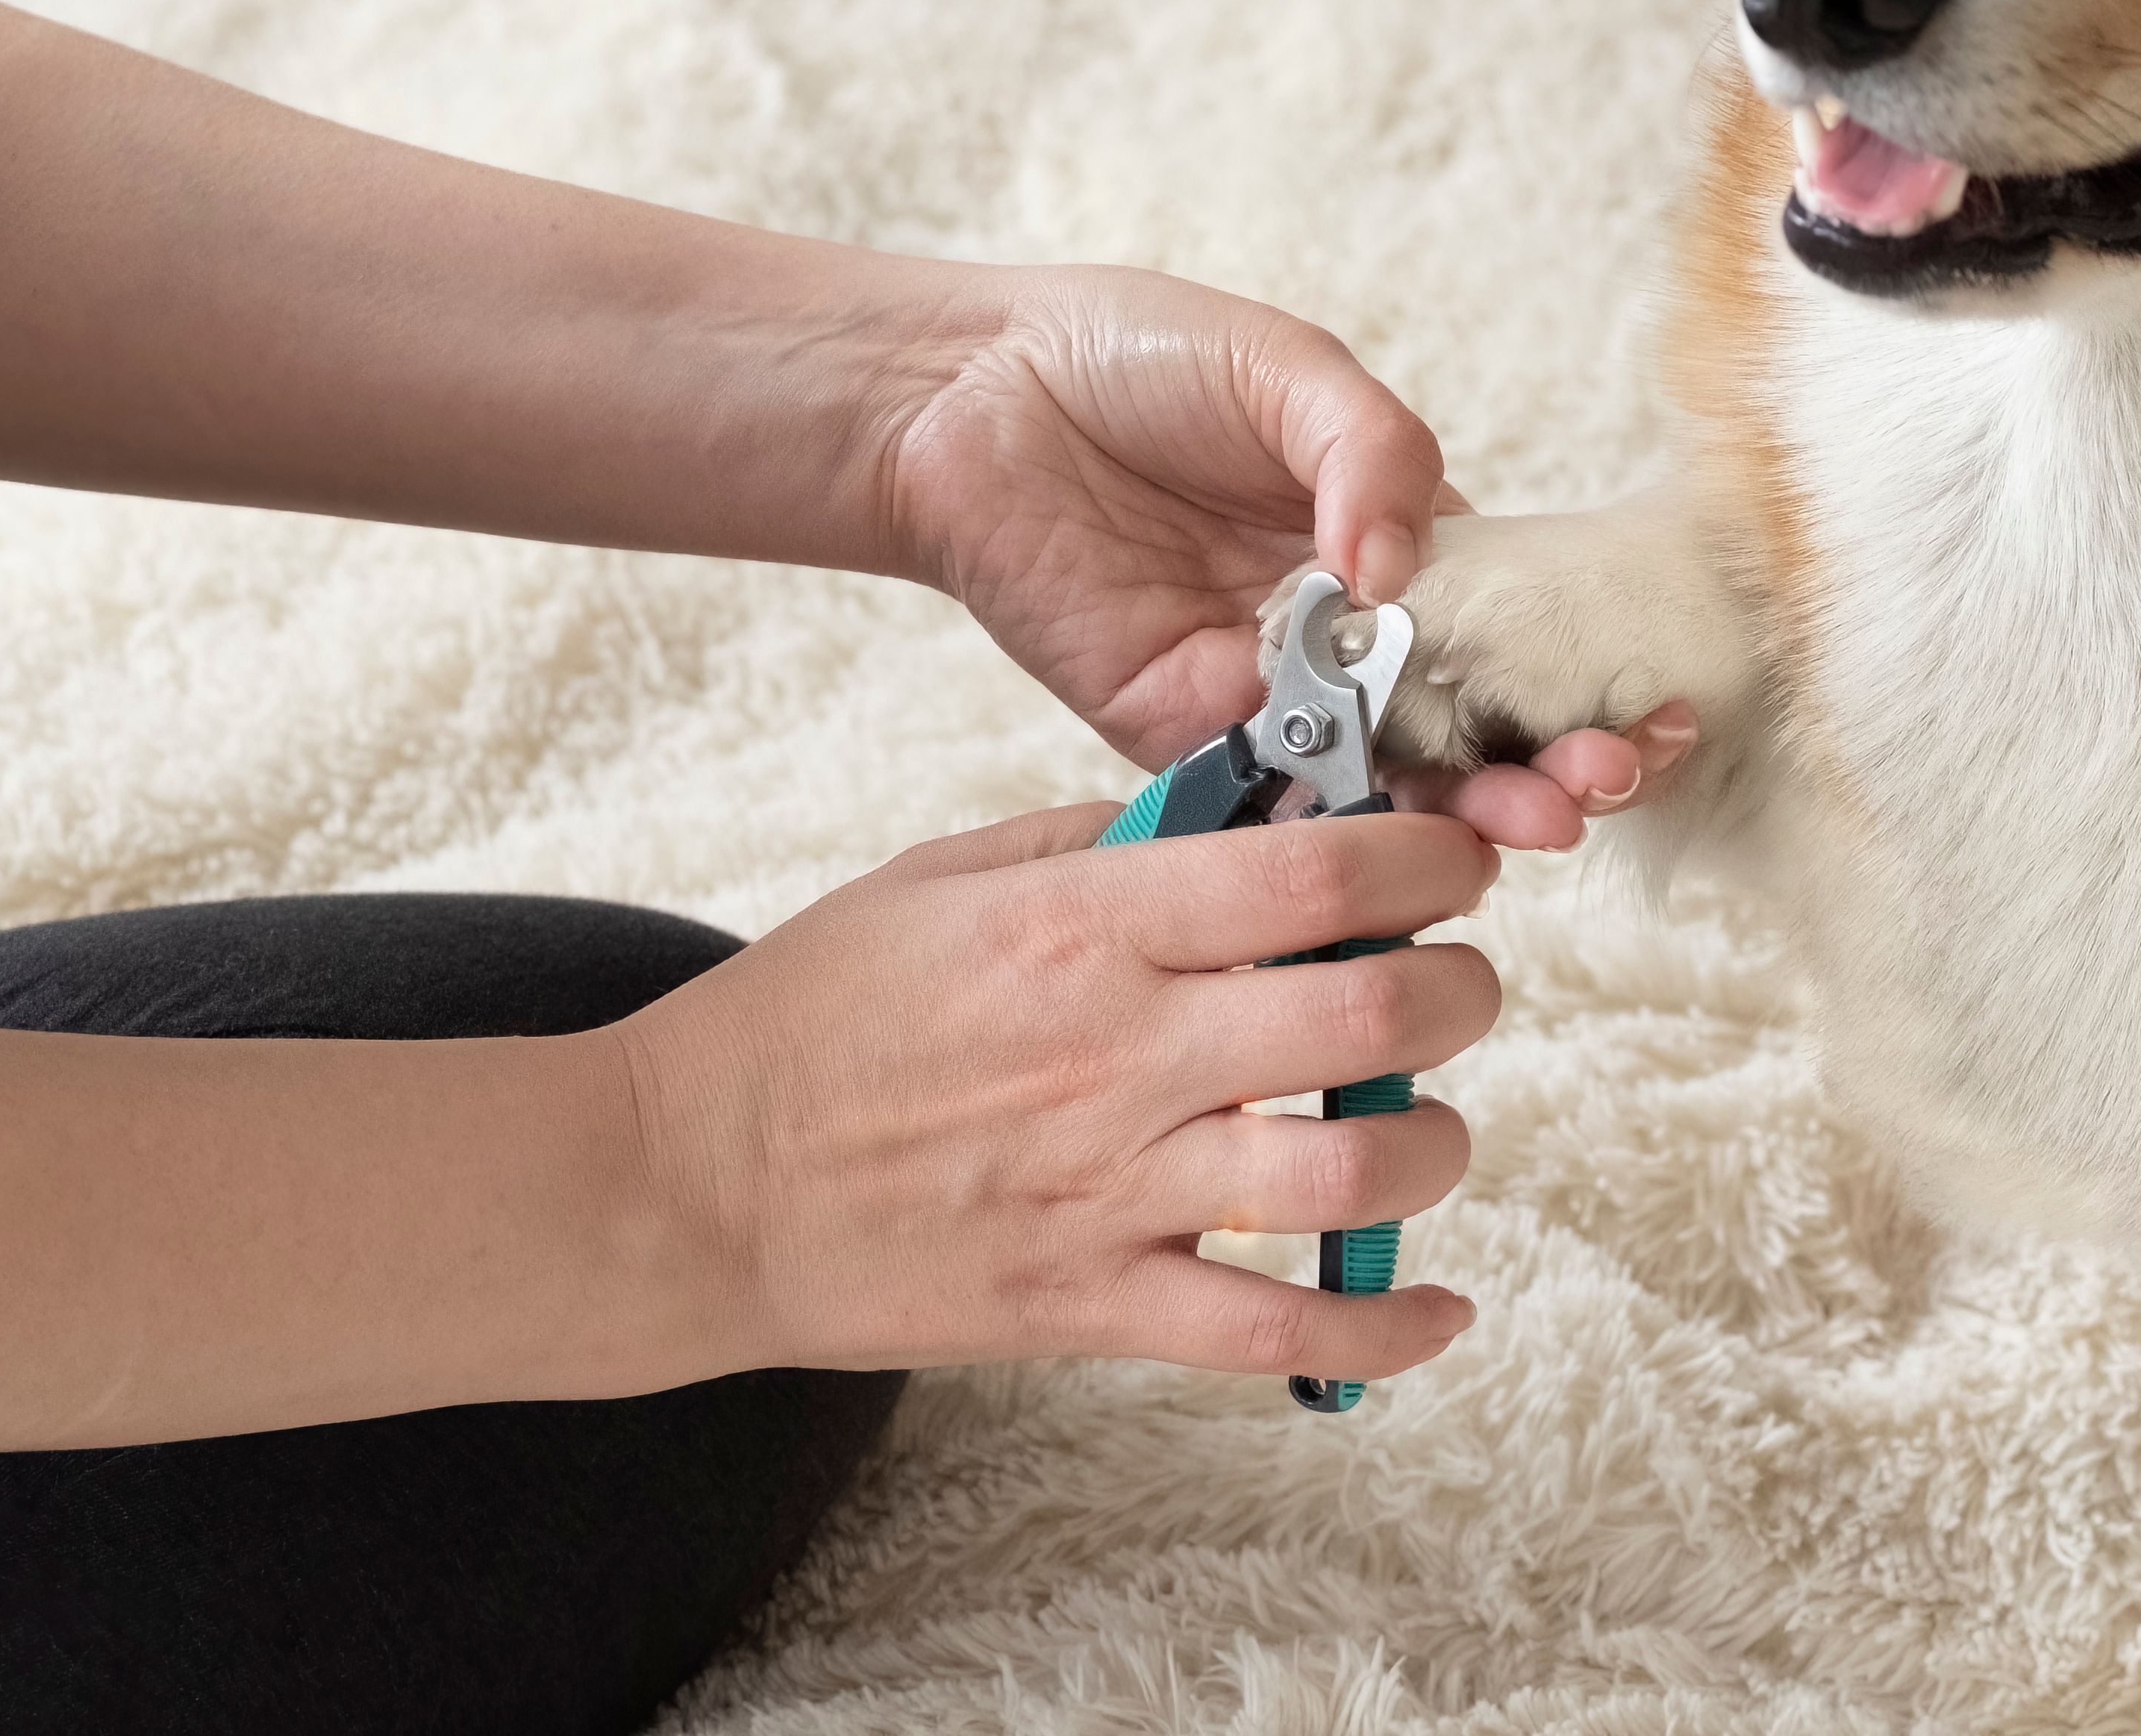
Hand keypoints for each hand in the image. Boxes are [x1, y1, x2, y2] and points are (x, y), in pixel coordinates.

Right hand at [607, 803, 1516, 1384]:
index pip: (1313, 873)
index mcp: (1082, 928)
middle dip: (1459, 992)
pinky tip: (1435, 1308)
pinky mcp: (1087, 1303)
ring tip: (1424, 1123)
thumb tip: (1246, 809)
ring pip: (1346, 1174)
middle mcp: (1117, 1054)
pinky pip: (1271, 1332)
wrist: (681, 1185)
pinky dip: (1380, 1328)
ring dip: (1429, 1145)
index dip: (1426, 859)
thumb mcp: (946, 875)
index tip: (1456, 861)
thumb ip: (1101, 836)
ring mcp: (1107, 1189)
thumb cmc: (811, 1015)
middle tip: (1456, 986)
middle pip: (1368, 1015)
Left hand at [870, 269, 1698, 839]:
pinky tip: (1398, 836)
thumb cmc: (1134, 356)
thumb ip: (1373, 453)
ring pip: (1387, 777)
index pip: (1517, 628)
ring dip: (1467, 810)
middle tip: (1601, 784)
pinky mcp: (1177, 731)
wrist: (966, 394)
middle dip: (1552, 763)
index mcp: (1397, 542)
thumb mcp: (1286, 368)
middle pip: (1473, 722)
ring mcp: (1268, 694)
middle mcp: (1347, 634)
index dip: (1586, 675)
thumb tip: (1401, 568)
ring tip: (1537, 822)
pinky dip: (1335, 823)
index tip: (1651, 710)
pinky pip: (1268, 794)